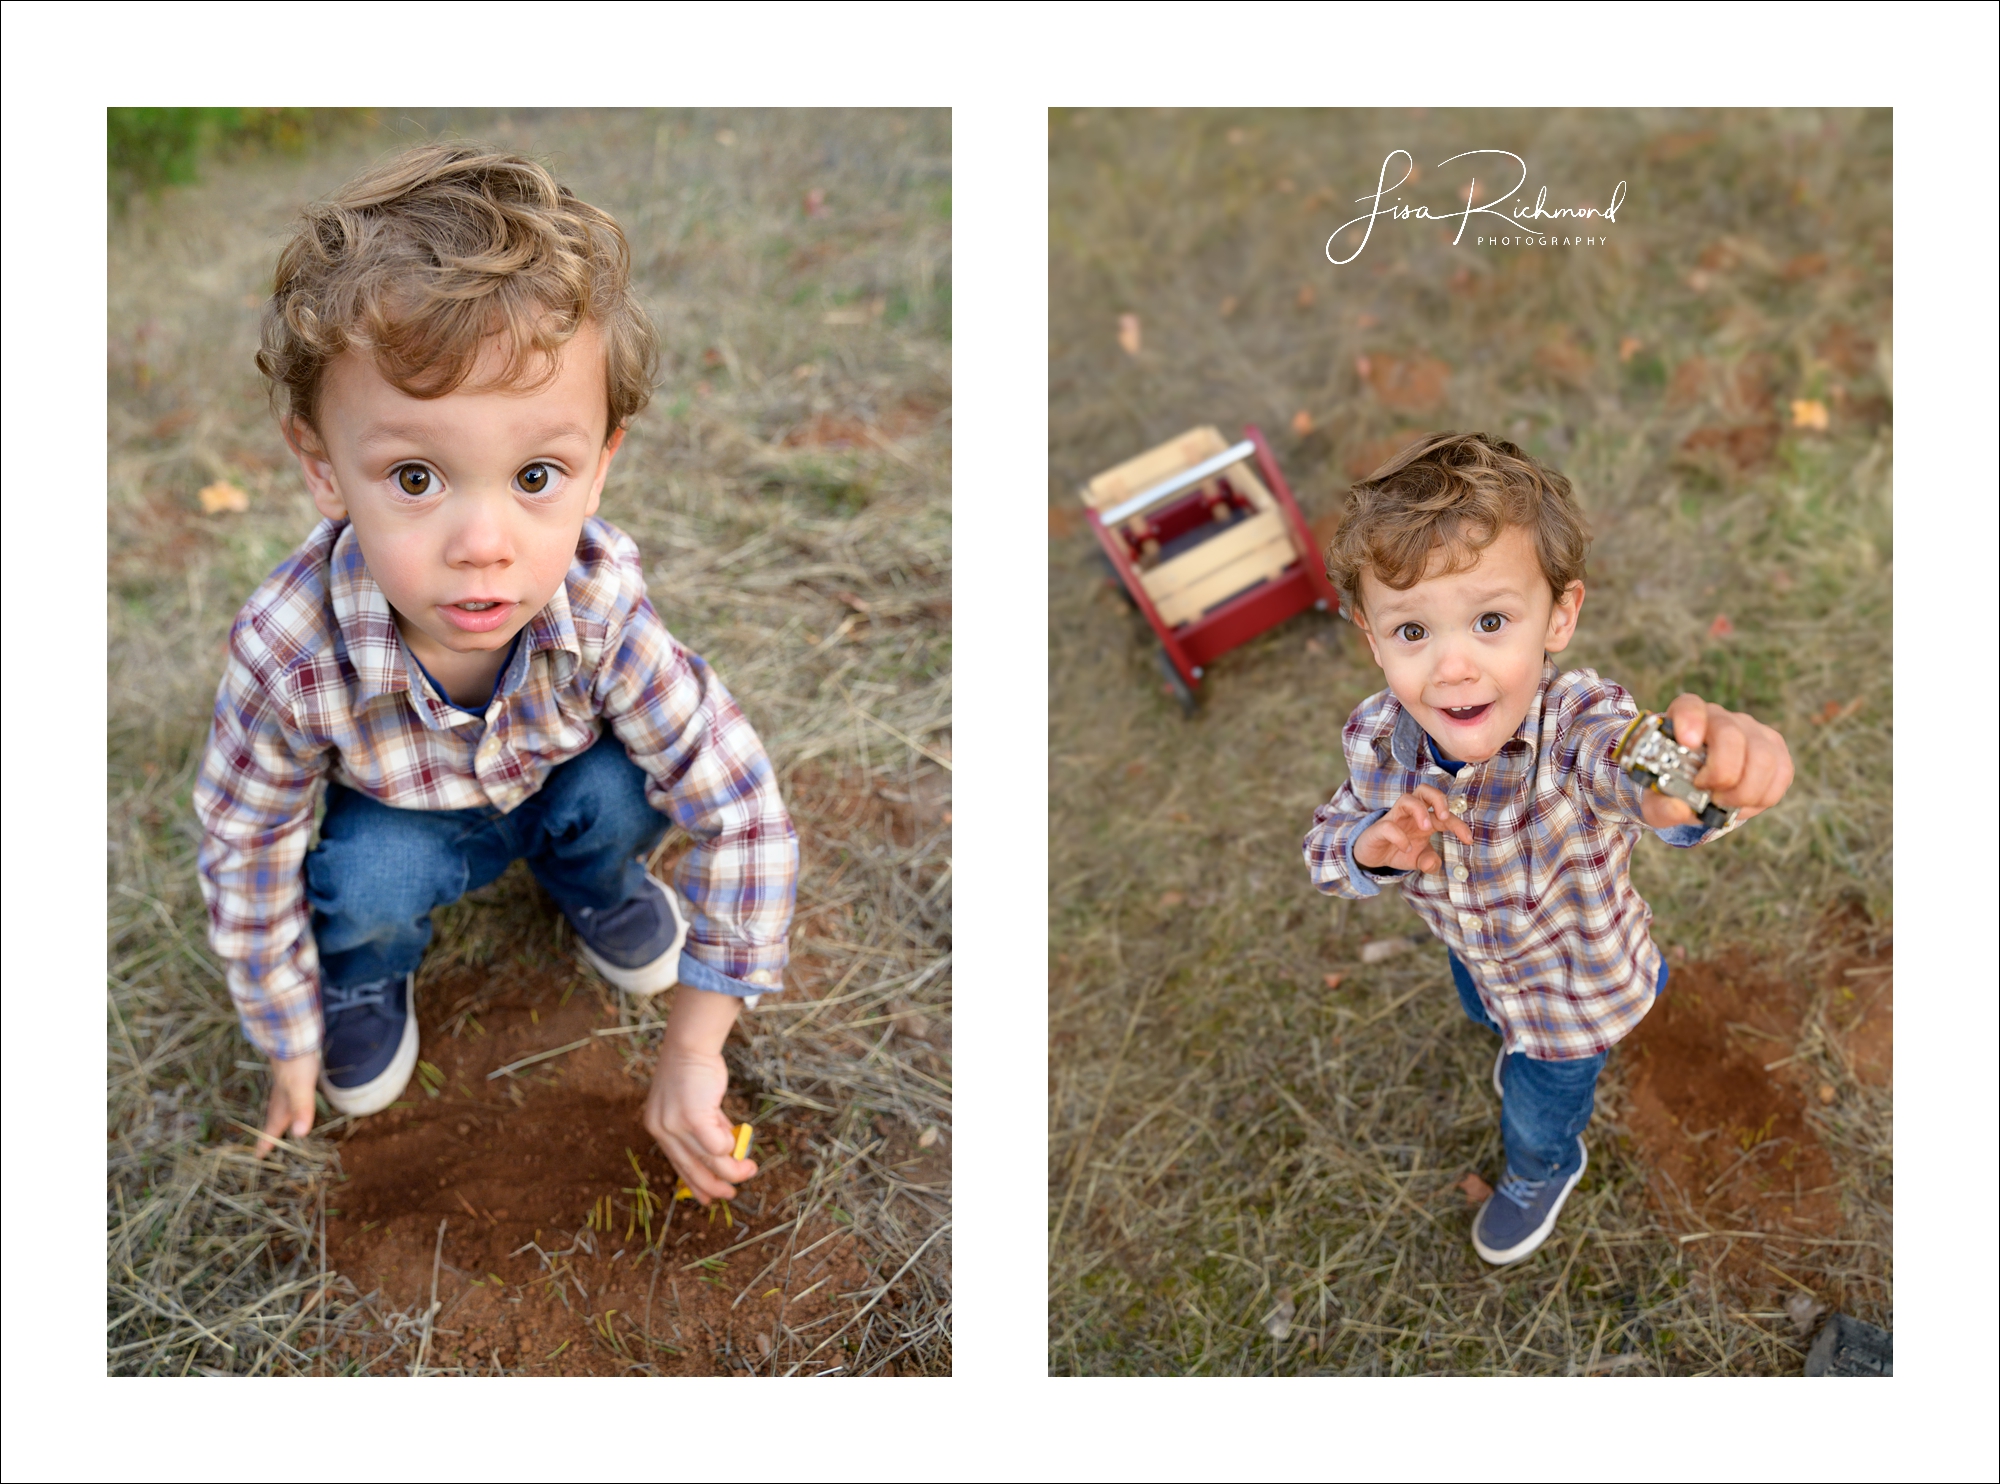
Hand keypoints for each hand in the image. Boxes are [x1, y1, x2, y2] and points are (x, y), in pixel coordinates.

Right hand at [257, 1051, 319, 1156]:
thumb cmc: (296, 1063)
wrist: (291, 1035)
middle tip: (264, 1146)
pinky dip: (285, 1102)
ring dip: (277, 1117)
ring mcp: (284, 1083)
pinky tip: (289, 1096)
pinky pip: (285, 1093)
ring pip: (278, 1105)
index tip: (258, 1157)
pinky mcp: (290, 1072)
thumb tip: (299, 1134)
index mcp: (281, 1102)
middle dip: (269, 1132)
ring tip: (277, 1125)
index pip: (273, 1127)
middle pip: (273, 1118)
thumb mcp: (301, 1087)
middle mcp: (280, 1094)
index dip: (267, 1142)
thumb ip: (301, 1109)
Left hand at [641, 987, 756, 1204]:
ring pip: (709, 1160)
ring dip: (732, 1170)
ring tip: (749, 1170)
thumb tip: (725, 1150)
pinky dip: (730, 1145)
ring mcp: (675, 1125)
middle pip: (691, 1169)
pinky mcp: (692, 1117)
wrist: (689, 1045)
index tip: (708, 1198)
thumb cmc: (694, 1071)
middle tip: (731, 1194)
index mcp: (657, 1128)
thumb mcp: (694, 1104)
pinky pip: (717, 1144)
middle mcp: (662, 1130)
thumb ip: (706, 1127)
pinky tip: (738, 1140)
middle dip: (713, 1186)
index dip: (695, 1184)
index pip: (677, 1164)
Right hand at [1354, 784, 1473, 873]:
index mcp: (1424, 819)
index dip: (1458, 824)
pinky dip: (1399, 837)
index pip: (1443, 814)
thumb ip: (1430, 862)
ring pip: (1406, 798)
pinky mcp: (1379, 828)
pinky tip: (1405, 848)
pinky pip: (1389, 826)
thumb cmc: (1397, 850)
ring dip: (1419, 810)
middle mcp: (1410, 814)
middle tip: (1444, 817)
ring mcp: (1394, 818)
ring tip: (1425, 828)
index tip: (1469, 840)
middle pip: (1425, 790)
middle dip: (1438, 799)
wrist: (1371, 857)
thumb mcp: (1417, 859)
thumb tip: (1433, 863)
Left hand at [1639, 693, 1794, 828]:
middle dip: (1722, 774)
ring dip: (1745, 792)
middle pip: (1731, 735)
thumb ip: (1661, 806)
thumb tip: (1680, 809)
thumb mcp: (1656, 800)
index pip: (1688, 706)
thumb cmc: (1673, 787)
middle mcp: (1720, 718)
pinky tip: (1743, 804)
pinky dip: (1763, 796)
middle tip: (1709, 795)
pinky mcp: (1775, 749)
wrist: (1696, 789)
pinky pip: (1782, 772)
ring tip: (1725, 803)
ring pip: (1763, 757)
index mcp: (1682, 720)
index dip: (1690, 720)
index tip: (1687, 742)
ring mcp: (1752, 730)